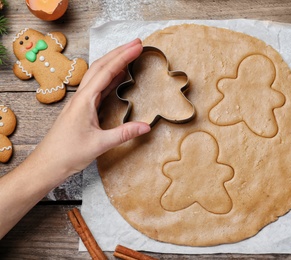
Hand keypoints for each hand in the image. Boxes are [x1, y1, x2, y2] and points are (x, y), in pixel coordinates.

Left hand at [33, 38, 150, 176]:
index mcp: (85, 100)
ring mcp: (81, 101)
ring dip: (114, 62)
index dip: (123, 57)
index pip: (106, 71)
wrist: (48, 163)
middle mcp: (82, 96)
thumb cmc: (68, 153)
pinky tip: (118, 76)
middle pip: (101, 66)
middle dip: (119, 52)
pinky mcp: (83, 108)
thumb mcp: (100, 144)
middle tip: (137, 43)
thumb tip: (146, 126)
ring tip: (130, 54)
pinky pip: (98, 86)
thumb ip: (124, 133)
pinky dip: (110, 77)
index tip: (137, 46)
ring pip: (98, 74)